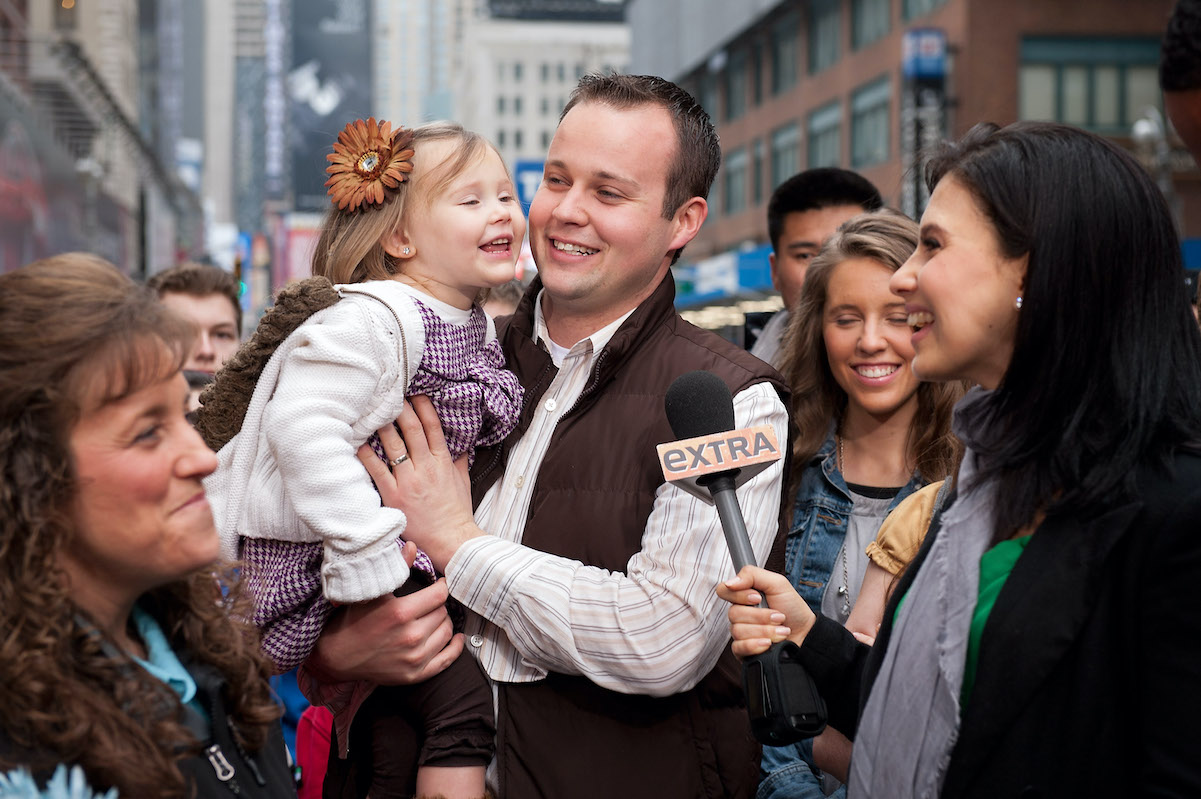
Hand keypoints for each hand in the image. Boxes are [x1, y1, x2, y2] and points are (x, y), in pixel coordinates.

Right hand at [306, 575, 463, 684]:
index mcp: (401, 612)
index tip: (438, 583)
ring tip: (434, 617)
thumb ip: (396, 568)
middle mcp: (410, 636)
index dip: (441, 586)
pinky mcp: (415, 675)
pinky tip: (456, 638)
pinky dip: (455, 647)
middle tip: (430, 602)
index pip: (439, 594)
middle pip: (443, 613)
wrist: (338, 656)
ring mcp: (414, 658)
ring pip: (447, 632)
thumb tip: (414, 545)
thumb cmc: (355, 620)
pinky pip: (447, 660)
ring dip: (444, 622)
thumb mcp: (373, 592)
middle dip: (438, 605)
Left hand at [357, 396, 481, 571]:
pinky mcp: (394, 495)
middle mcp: (426, 467)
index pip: (433, 427)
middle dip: (400, 409)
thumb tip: (463, 446)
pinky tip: (359, 444)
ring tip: (373, 412)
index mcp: (443, 462)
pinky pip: (377, 470)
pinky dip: (367, 455)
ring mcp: (409, 481)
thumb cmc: (456, 512)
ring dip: (383, 426)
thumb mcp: (463, 482)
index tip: (415, 394)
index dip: (424, 407)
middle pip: (412, 430)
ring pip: (394, 445)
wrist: (451, 539)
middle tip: (390, 395)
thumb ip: (461, 461)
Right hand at [716, 565, 816, 658]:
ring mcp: (741, 633)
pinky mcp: (744, 651)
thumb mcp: (777, 583)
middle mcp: (740, 615)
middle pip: (733, 613)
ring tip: (780, 631)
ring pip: (738, 631)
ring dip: (764, 631)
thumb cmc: (793, 609)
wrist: (806, 634)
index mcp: (744, 597)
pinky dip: (756, 645)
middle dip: (760, 616)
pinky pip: (739, 647)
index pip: (723, 591)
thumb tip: (730, 582)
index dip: (738, 595)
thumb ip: (752, 575)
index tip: (756, 597)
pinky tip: (768, 644)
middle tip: (777, 616)